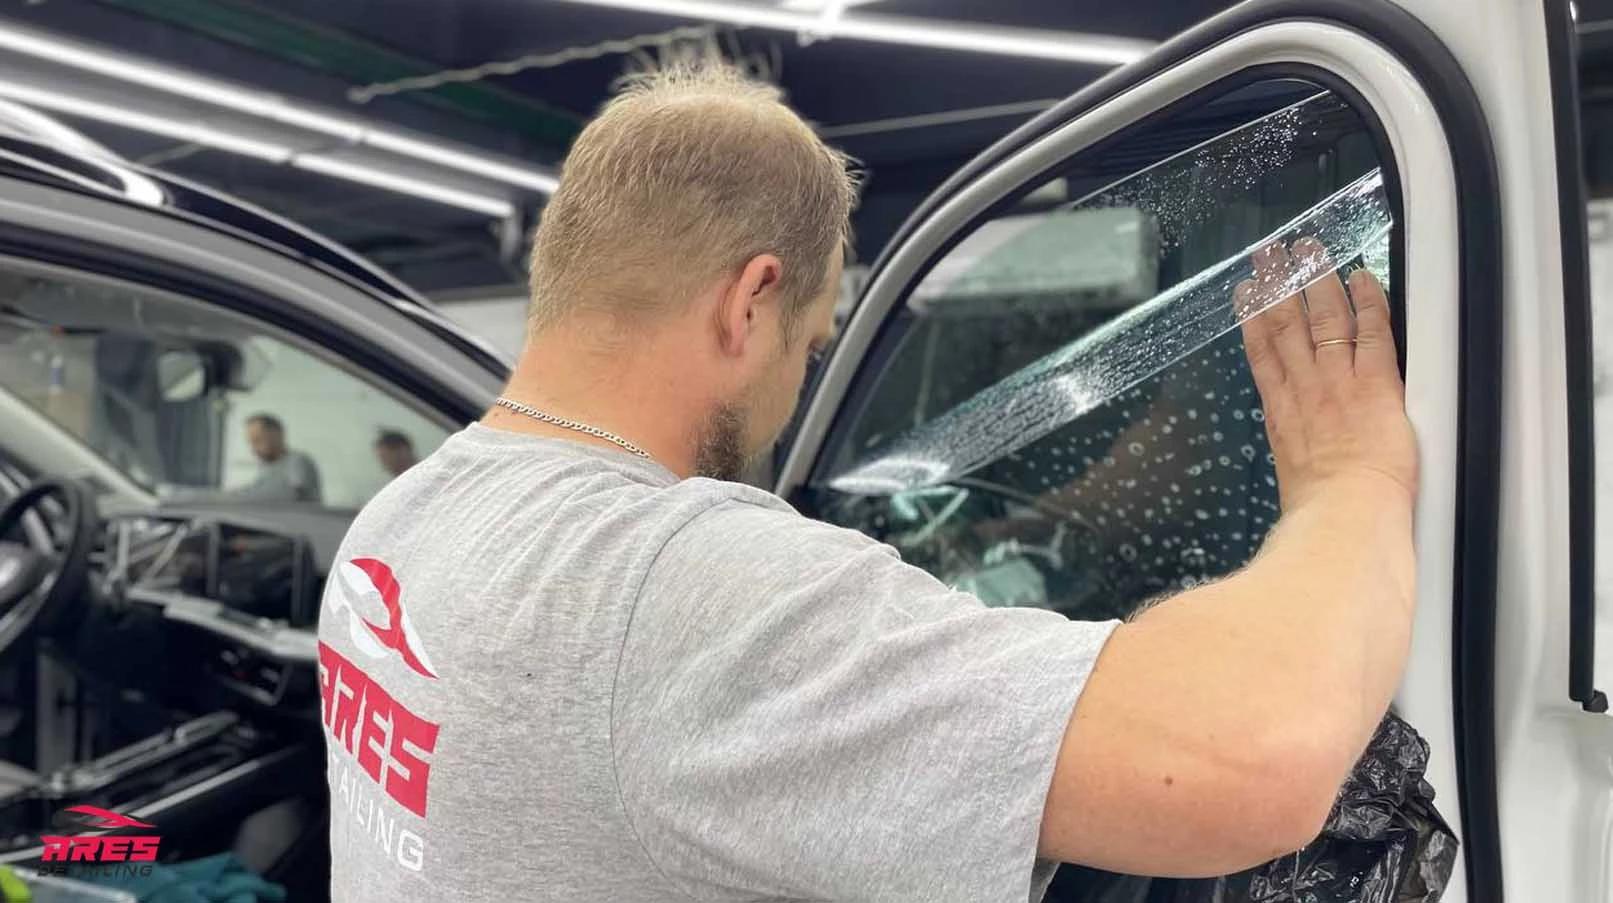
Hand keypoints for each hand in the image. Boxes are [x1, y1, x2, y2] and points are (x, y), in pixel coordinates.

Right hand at [1237, 237, 1416, 511]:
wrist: (1344, 514)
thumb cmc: (1319, 509)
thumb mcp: (1293, 477)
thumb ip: (1296, 454)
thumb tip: (1299, 457)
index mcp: (1282, 412)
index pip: (1263, 354)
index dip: (1253, 318)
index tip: (1247, 293)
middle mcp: (1305, 388)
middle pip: (1285, 325)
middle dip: (1276, 285)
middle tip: (1269, 253)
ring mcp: (1339, 382)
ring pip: (1324, 319)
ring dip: (1316, 279)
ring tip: (1308, 249)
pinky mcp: (1376, 383)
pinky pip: (1373, 332)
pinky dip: (1368, 302)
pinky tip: (1363, 277)